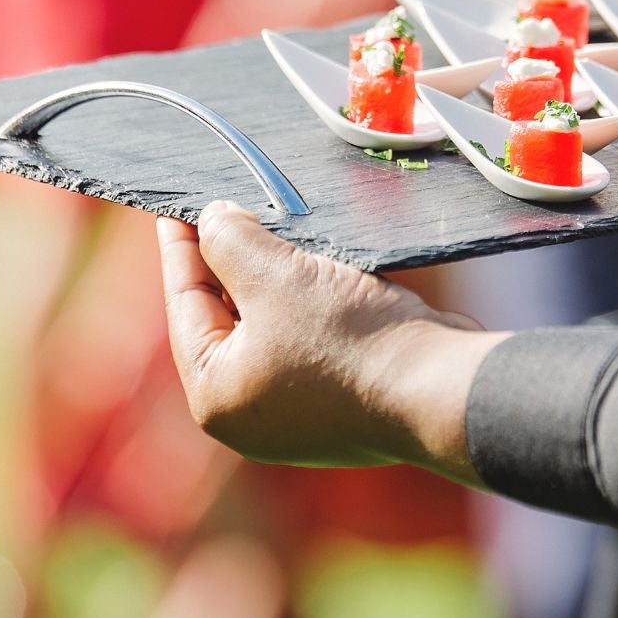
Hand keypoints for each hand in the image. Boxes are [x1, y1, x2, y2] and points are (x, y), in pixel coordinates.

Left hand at [157, 201, 506, 479]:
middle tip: (229, 204)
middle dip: (230, 260)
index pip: (186, 305)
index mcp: (216, 395)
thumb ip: (230, 241)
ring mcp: (299, 412)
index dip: (181, 246)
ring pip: (272, 324)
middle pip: (227, 317)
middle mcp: (250, 413)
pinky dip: (309, 299)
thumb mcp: (273, 276)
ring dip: (274, 276)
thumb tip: (212, 220)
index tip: (177, 203)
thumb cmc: (347, 339)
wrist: (441, 386)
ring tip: (273, 223)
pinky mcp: (343, 398)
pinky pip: (311, 336)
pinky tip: (317, 261)